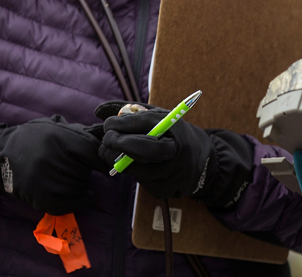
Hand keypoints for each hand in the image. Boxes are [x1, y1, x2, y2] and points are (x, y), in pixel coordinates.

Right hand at [0, 116, 105, 215]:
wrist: (0, 152)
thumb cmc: (36, 138)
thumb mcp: (56, 126)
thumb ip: (80, 133)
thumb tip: (108, 141)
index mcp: (57, 136)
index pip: (90, 151)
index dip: (103, 160)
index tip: (111, 165)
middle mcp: (49, 157)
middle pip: (84, 171)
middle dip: (87, 171)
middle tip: (81, 168)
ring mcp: (42, 178)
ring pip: (76, 188)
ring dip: (81, 186)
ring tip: (76, 179)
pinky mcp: (36, 196)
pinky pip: (64, 205)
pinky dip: (78, 203)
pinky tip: (85, 197)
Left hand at [98, 103, 212, 198]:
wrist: (202, 162)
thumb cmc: (173, 135)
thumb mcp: (160, 118)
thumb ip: (132, 112)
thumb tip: (99, 111)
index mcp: (179, 130)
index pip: (148, 124)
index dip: (124, 124)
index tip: (108, 123)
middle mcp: (179, 153)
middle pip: (145, 150)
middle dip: (120, 143)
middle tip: (106, 138)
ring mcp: (173, 175)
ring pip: (136, 168)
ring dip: (118, 159)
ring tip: (111, 150)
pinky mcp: (164, 190)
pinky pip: (140, 180)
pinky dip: (131, 170)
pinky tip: (133, 163)